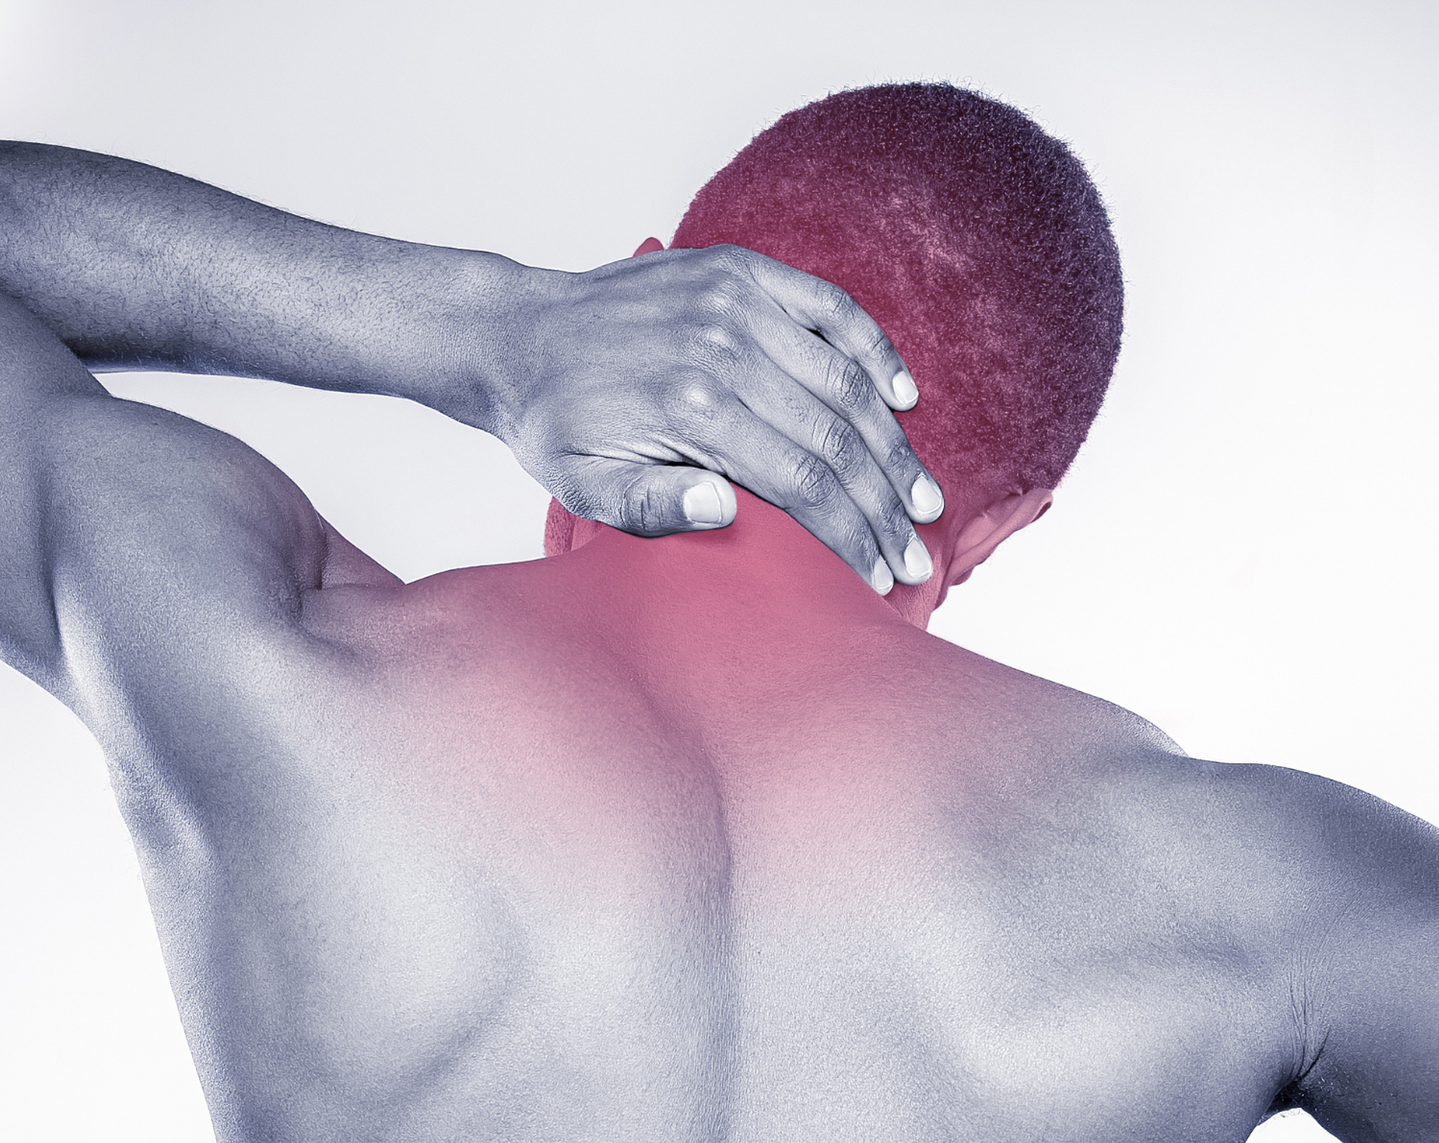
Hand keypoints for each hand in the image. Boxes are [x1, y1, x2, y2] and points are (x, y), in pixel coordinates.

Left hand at [499, 243, 943, 591]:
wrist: (515, 336)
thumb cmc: (553, 425)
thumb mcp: (580, 486)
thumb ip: (650, 507)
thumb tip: (727, 512)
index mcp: (689, 409)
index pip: (803, 483)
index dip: (853, 535)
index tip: (882, 576)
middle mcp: (722, 347)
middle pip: (837, 438)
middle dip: (886, 505)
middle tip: (917, 553)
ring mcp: (734, 300)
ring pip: (846, 380)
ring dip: (893, 445)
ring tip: (923, 498)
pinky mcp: (738, 270)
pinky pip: (829, 307)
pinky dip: (874, 349)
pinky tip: (903, 396)